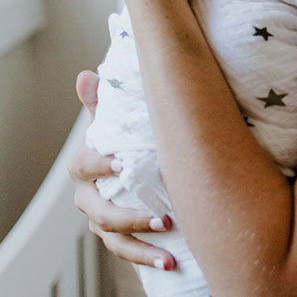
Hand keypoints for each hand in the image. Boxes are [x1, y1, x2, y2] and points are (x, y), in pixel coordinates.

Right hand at [69, 71, 176, 269]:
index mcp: (86, 165)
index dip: (100, 164)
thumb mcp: (114, 118)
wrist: (131, 163)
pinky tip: (170, 262)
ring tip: (170, 249)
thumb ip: (102, 101)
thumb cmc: (123, 136)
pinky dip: (146, 258)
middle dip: (131, 218)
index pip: (84, 165)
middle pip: (101, 213)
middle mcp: (90, 196)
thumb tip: (86, 76)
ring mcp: (102, 220)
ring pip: (114, 240)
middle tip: (164, 217)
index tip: (121, 163)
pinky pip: (127, 252)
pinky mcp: (118, 236)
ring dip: (141, 247)